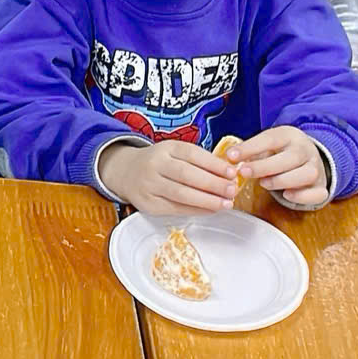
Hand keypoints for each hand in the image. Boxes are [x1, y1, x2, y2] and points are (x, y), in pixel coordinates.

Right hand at [97, 139, 238, 216]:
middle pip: (186, 175)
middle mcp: (155, 164)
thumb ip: (199, 161)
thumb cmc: (159, 163)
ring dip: (207, 200)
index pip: (192, 154)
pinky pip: (175, 208)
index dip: (214, 164)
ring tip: (225, 203)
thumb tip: (229, 174)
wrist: (125, 172)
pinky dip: (196, 210)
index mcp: (166, 148)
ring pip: (181, 194)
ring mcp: (149, 184)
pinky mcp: (148, 203)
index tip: (232, 172)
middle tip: (232, 190)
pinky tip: (210, 210)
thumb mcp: (174, 153)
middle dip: (213, 184)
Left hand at [233, 125, 329, 206]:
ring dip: (283, 180)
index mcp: (289, 136)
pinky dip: (303, 196)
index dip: (250, 148)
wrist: (308, 157)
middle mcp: (306, 150)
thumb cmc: (280, 152)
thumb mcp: (266, 145)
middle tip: (244, 172)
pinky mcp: (321, 186)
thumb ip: (250, 151)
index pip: (270, 139)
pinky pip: (318, 193)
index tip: (231, 156)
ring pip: (307, 174)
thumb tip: (229, 158)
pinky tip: (287, 195)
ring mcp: (316, 168)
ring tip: (264, 184)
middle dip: (265, 166)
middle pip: (291, 157)